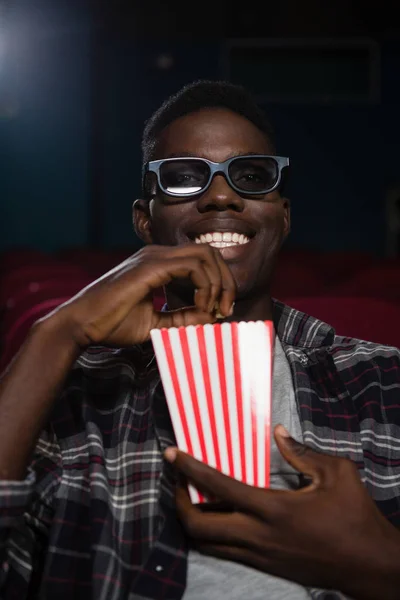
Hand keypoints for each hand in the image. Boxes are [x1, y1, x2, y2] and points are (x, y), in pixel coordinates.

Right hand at [41, 244, 235, 348]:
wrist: (81, 324)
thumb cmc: (111, 324)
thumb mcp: (155, 324)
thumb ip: (182, 319)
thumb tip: (211, 317)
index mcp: (158, 263)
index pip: (202, 261)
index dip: (219, 284)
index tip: (220, 312)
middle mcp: (157, 254)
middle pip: (209, 253)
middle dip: (226, 281)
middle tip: (226, 309)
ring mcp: (154, 257)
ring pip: (206, 255)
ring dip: (218, 284)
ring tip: (213, 310)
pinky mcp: (151, 266)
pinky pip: (193, 266)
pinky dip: (205, 286)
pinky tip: (200, 306)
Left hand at [165, 426, 399, 599]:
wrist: (368, 566)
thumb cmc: (355, 517)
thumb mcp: (336, 474)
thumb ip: (302, 452)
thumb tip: (278, 432)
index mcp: (273, 509)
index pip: (217, 487)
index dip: (189, 468)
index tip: (172, 453)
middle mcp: (258, 536)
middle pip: (197, 526)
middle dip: (178, 501)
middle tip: (177, 479)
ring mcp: (259, 556)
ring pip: (206, 544)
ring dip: (191, 519)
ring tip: (191, 495)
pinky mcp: (264, 567)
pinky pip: (224, 551)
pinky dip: (211, 532)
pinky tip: (218, 514)